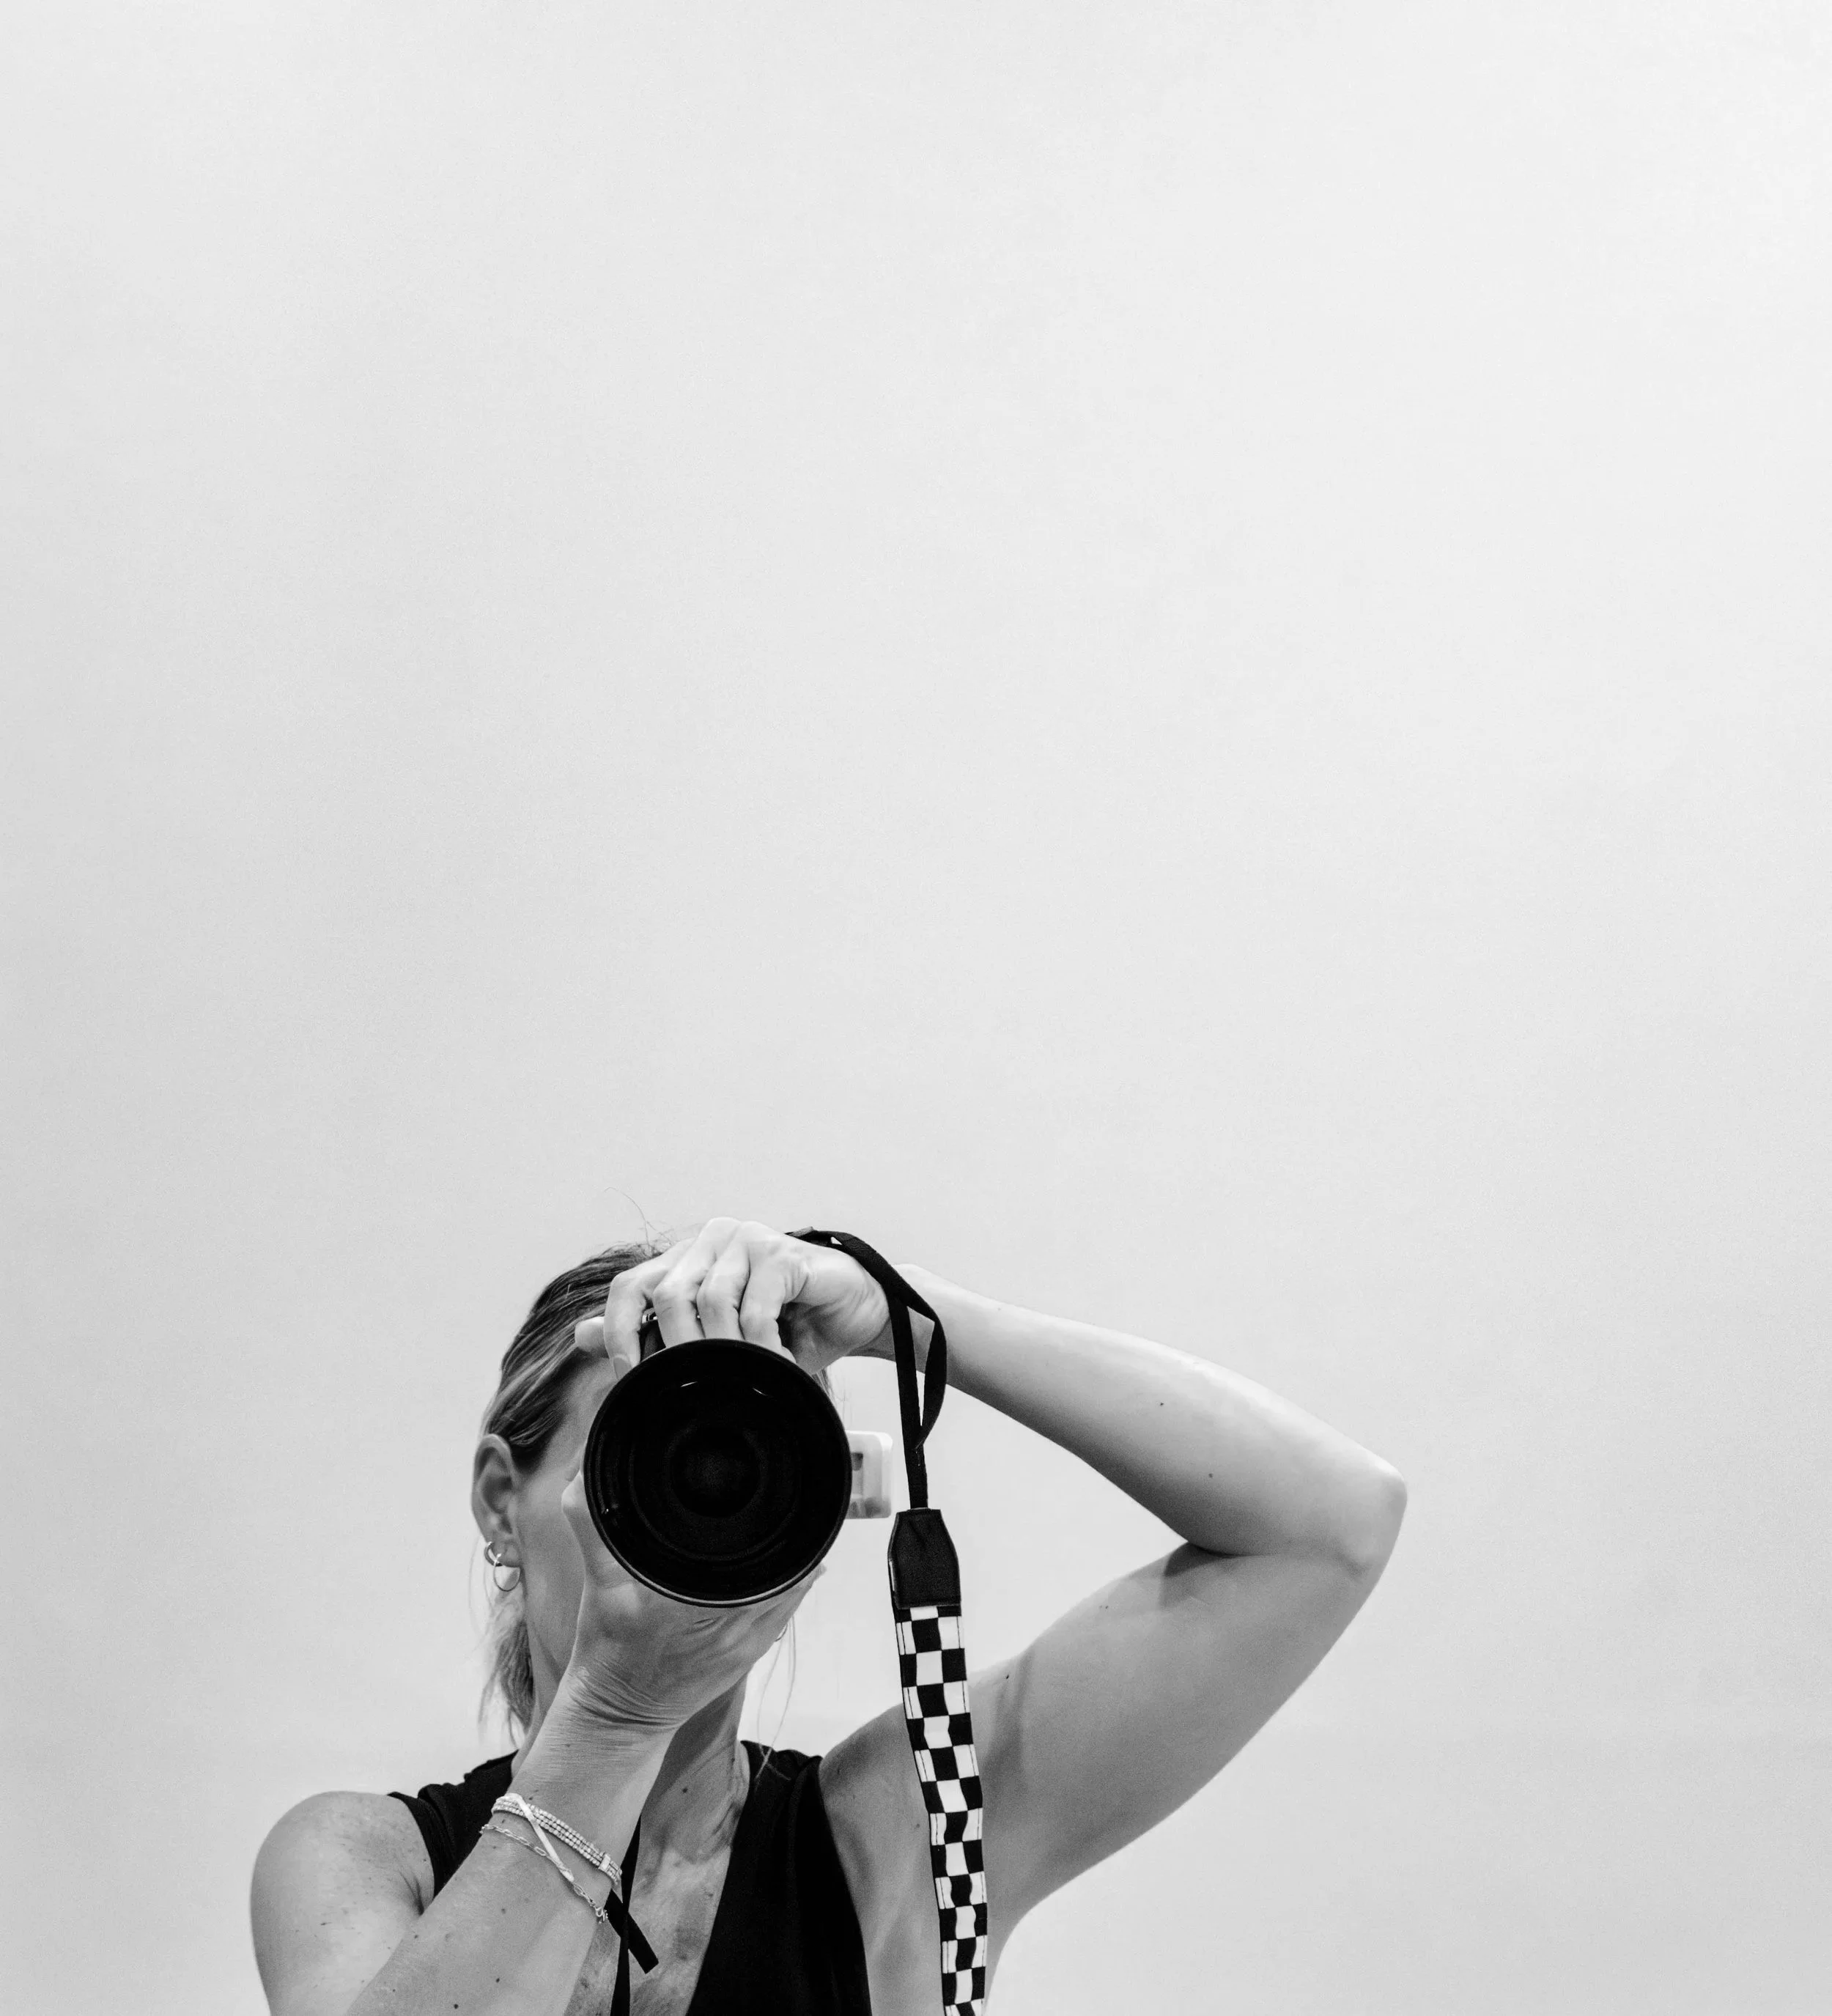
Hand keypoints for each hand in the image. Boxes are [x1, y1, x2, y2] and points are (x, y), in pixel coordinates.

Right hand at [556, 1467, 819, 1732]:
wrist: (617, 1717)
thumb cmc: (605, 1650)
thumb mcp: (596, 1584)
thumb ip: (591, 1525)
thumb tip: (582, 1476)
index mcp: (684, 1603)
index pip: (747, 1550)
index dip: (763, 1516)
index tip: (766, 1486)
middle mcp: (724, 1623)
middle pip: (779, 1561)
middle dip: (781, 1527)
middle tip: (783, 1493)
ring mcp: (743, 1643)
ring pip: (791, 1584)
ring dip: (794, 1553)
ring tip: (794, 1518)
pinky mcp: (751, 1655)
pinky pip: (787, 1610)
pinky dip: (794, 1581)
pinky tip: (800, 1558)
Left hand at [578, 1217, 901, 1378]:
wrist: (856, 1314)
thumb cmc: (788, 1328)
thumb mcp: (716, 1341)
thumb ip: (654, 1333)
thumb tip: (582, 1334)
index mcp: (688, 1257)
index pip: (631, 1285)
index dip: (620, 1330)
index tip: (628, 1375)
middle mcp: (712, 1239)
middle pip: (666, 1292)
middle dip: (675, 1349)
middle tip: (693, 1388)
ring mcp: (747, 1239)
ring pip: (709, 1298)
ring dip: (722, 1351)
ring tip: (741, 1381)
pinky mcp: (782, 1251)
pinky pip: (755, 1302)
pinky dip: (759, 1344)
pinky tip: (772, 1365)